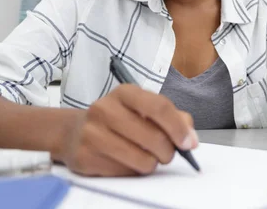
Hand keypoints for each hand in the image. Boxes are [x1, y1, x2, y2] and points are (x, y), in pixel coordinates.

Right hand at [59, 84, 197, 175]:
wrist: (75, 132)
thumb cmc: (119, 120)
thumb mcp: (144, 109)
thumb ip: (173, 118)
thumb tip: (191, 139)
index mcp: (125, 93)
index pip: (159, 107)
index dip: (178, 128)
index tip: (188, 143)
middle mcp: (105, 109)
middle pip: (153, 137)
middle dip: (168, 151)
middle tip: (167, 153)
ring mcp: (92, 133)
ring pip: (141, 159)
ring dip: (152, 163)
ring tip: (146, 157)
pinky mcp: (85, 157)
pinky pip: (124, 173)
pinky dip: (132, 171)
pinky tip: (126, 161)